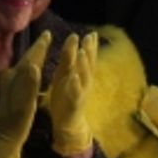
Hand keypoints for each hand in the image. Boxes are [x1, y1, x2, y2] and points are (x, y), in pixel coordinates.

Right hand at [0, 31, 50, 157]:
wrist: (5, 133)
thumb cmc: (15, 113)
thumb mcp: (23, 94)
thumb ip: (26, 81)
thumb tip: (30, 68)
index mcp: (19, 79)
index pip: (31, 61)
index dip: (39, 48)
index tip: (49, 35)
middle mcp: (15, 81)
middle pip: (28, 61)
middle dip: (38, 47)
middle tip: (49, 33)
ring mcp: (15, 90)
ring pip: (25, 70)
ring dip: (34, 56)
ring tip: (44, 42)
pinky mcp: (18, 100)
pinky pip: (24, 87)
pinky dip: (29, 78)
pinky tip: (33, 68)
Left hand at [50, 32, 97, 156]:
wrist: (68, 124)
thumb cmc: (66, 98)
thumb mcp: (65, 75)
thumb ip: (69, 60)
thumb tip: (73, 42)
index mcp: (80, 75)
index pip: (86, 58)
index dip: (89, 46)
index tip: (91, 33)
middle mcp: (83, 83)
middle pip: (88, 65)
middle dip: (90, 52)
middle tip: (91, 37)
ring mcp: (80, 93)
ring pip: (84, 77)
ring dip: (84, 65)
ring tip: (83, 53)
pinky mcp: (73, 104)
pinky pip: (75, 93)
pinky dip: (76, 85)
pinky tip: (75, 77)